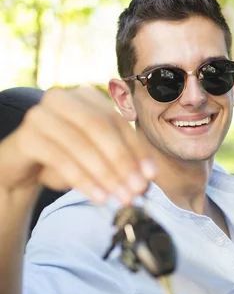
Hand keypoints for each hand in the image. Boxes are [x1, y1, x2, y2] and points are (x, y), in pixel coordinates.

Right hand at [0, 86, 154, 203]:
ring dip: (106, 174)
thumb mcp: (97, 156)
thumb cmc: (65, 158)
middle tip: (137, 189)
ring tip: (121, 197)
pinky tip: (98, 196)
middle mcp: (62, 98)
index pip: (118, 122)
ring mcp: (41, 114)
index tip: (151, 176)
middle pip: (101, 128)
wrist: (22, 167)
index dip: (137, 149)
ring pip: (81, 143)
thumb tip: (149, 180)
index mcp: (85, 96)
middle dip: (123, 161)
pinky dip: (84, 180)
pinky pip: (60, 158)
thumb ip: (123, 162)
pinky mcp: (26, 136)